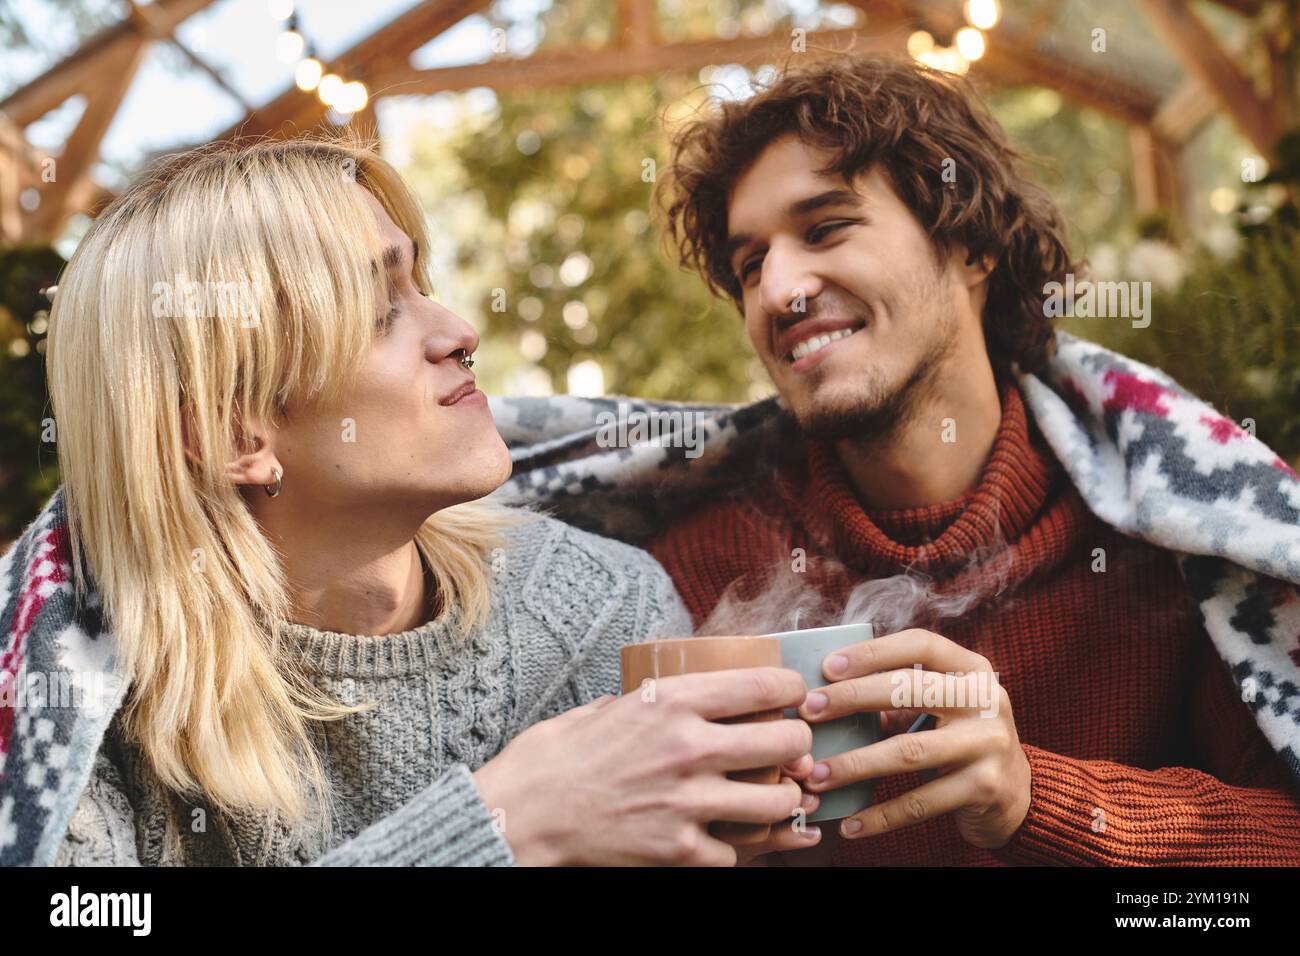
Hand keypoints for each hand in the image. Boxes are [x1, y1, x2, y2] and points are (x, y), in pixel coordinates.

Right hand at [473, 666, 812, 865]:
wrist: (520, 817)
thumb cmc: (554, 758)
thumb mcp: (605, 707)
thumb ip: (646, 702)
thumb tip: (668, 696)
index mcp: (672, 701)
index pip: (763, 685)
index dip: (792, 687)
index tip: (794, 693)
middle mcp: (689, 748)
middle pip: (786, 741)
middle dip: (798, 744)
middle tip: (792, 748)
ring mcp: (688, 802)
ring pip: (777, 801)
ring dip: (783, 798)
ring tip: (777, 795)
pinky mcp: (678, 850)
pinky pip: (738, 851)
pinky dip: (739, 846)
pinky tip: (731, 836)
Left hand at [797, 628, 1030, 849]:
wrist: (1020, 795)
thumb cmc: (961, 740)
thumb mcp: (943, 708)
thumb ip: (899, 695)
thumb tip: (826, 696)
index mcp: (972, 669)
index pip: (920, 645)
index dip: (872, 653)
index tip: (828, 667)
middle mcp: (986, 700)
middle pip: (909, 689)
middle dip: (851, 698)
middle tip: (808, 712)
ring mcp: (988, 743)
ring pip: (908, 751)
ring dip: (855, 765)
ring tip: (815, 775)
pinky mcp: (985, 787)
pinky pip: (921, 802)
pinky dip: (880, 816)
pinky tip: (850, 823)